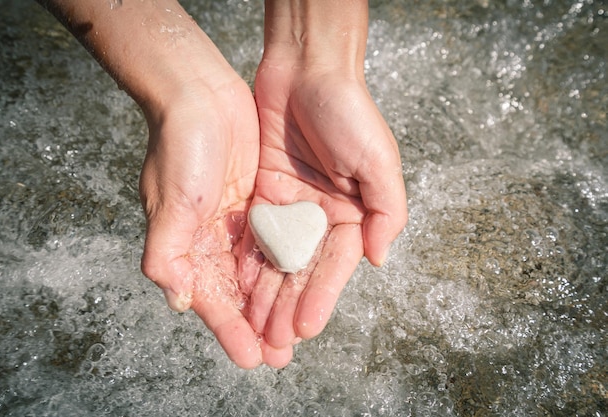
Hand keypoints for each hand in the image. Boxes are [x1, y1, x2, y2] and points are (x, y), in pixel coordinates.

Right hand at [139, 69, 291, 368]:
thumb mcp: (170, 202)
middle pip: (239, 292)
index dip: (230, 329)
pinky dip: (286, 264)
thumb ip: (167, 256)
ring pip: (261, 271)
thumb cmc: (178, 145)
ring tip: (295, 332)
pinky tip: (301, 284)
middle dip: (258, 323)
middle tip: (281, 354)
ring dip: (275, 301)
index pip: (212, 298)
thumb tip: (178, 303)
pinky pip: (277, 240)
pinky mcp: (260, 200)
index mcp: (188, 245)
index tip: (251, 358)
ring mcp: (239, 220)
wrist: (200, 94)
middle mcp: (213, 238)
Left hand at [241, 63, 407, 348]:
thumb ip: (385, 212)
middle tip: (273, 344)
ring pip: (275, 259)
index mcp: (352, 214)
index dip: (320, 298)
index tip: (304, 330)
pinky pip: (252, 234)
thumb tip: (377, 260)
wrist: (305, 69)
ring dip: (264, 295)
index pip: (334, 266)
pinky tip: (236, 289)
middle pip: (302, 270)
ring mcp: (290, 207)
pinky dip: (245, 261)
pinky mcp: (263, 193)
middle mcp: (321, 216)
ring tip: (253, 330)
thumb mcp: (379, 161)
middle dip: (288, 307)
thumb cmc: (348, 111)